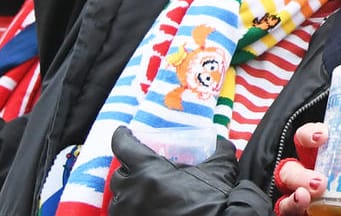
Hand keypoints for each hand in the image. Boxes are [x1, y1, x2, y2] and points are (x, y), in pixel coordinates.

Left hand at [109, 127, 244, 215]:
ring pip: (119, 200)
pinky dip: (132, 211)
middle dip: (129, 171)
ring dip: (130, 194)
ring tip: (145, 195)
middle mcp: (131, 193)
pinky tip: (146, 210)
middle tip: (143, 170)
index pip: (124, 146)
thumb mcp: (219, 172)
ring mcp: (128, 214)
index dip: (122, 137)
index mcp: (148, 172)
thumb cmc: (211, 205)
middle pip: (119, 176)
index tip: (123, 132)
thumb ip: (219, 151)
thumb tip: (220, 143)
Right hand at [273, 123, 340, 215]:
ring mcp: (294, 194)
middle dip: (300, 174)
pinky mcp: (293, 209)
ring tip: (305, 198)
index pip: (305, 139)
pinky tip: (301, 207)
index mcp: (317, 158)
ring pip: (284, 193)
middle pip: (289, 169)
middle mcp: (301, 174)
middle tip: (319, 182)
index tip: (323, 136)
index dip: (309, 134)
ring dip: (293, 196)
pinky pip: (285, 210)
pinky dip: (291, 208)